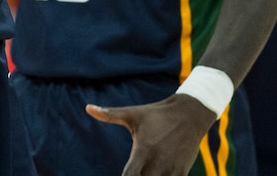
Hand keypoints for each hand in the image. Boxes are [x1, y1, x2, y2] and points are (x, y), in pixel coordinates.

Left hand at [86, 93, 215, 174]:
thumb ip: (110, 114)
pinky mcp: (182, 173)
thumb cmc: (156, 114)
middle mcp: (158, 163)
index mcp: (143, 150)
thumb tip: (87, 107)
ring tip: (143, 172)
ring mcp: (171, 170)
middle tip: (133, 173)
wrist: (189, 114)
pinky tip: (155, 175)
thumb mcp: (133, 114)